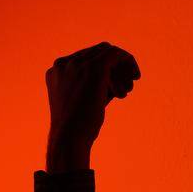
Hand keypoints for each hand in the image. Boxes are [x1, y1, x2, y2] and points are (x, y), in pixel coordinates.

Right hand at [44, 41, 140, 171]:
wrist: (70, 138)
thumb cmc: (78, 129)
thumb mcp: (83, 104)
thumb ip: (93, 90)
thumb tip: (114, 84)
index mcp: (57, 71)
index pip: (85, 60)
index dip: (105, 71)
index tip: (116, 90)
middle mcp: (64, 64)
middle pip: (97, 54)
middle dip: (114, 70)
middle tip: (127, 87)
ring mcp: (77, 64)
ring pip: (107, 54)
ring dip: (121, 71)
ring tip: (126, 90)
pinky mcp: (94, 68)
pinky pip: (116, 54)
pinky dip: (128, 61)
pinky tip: (135, 76)